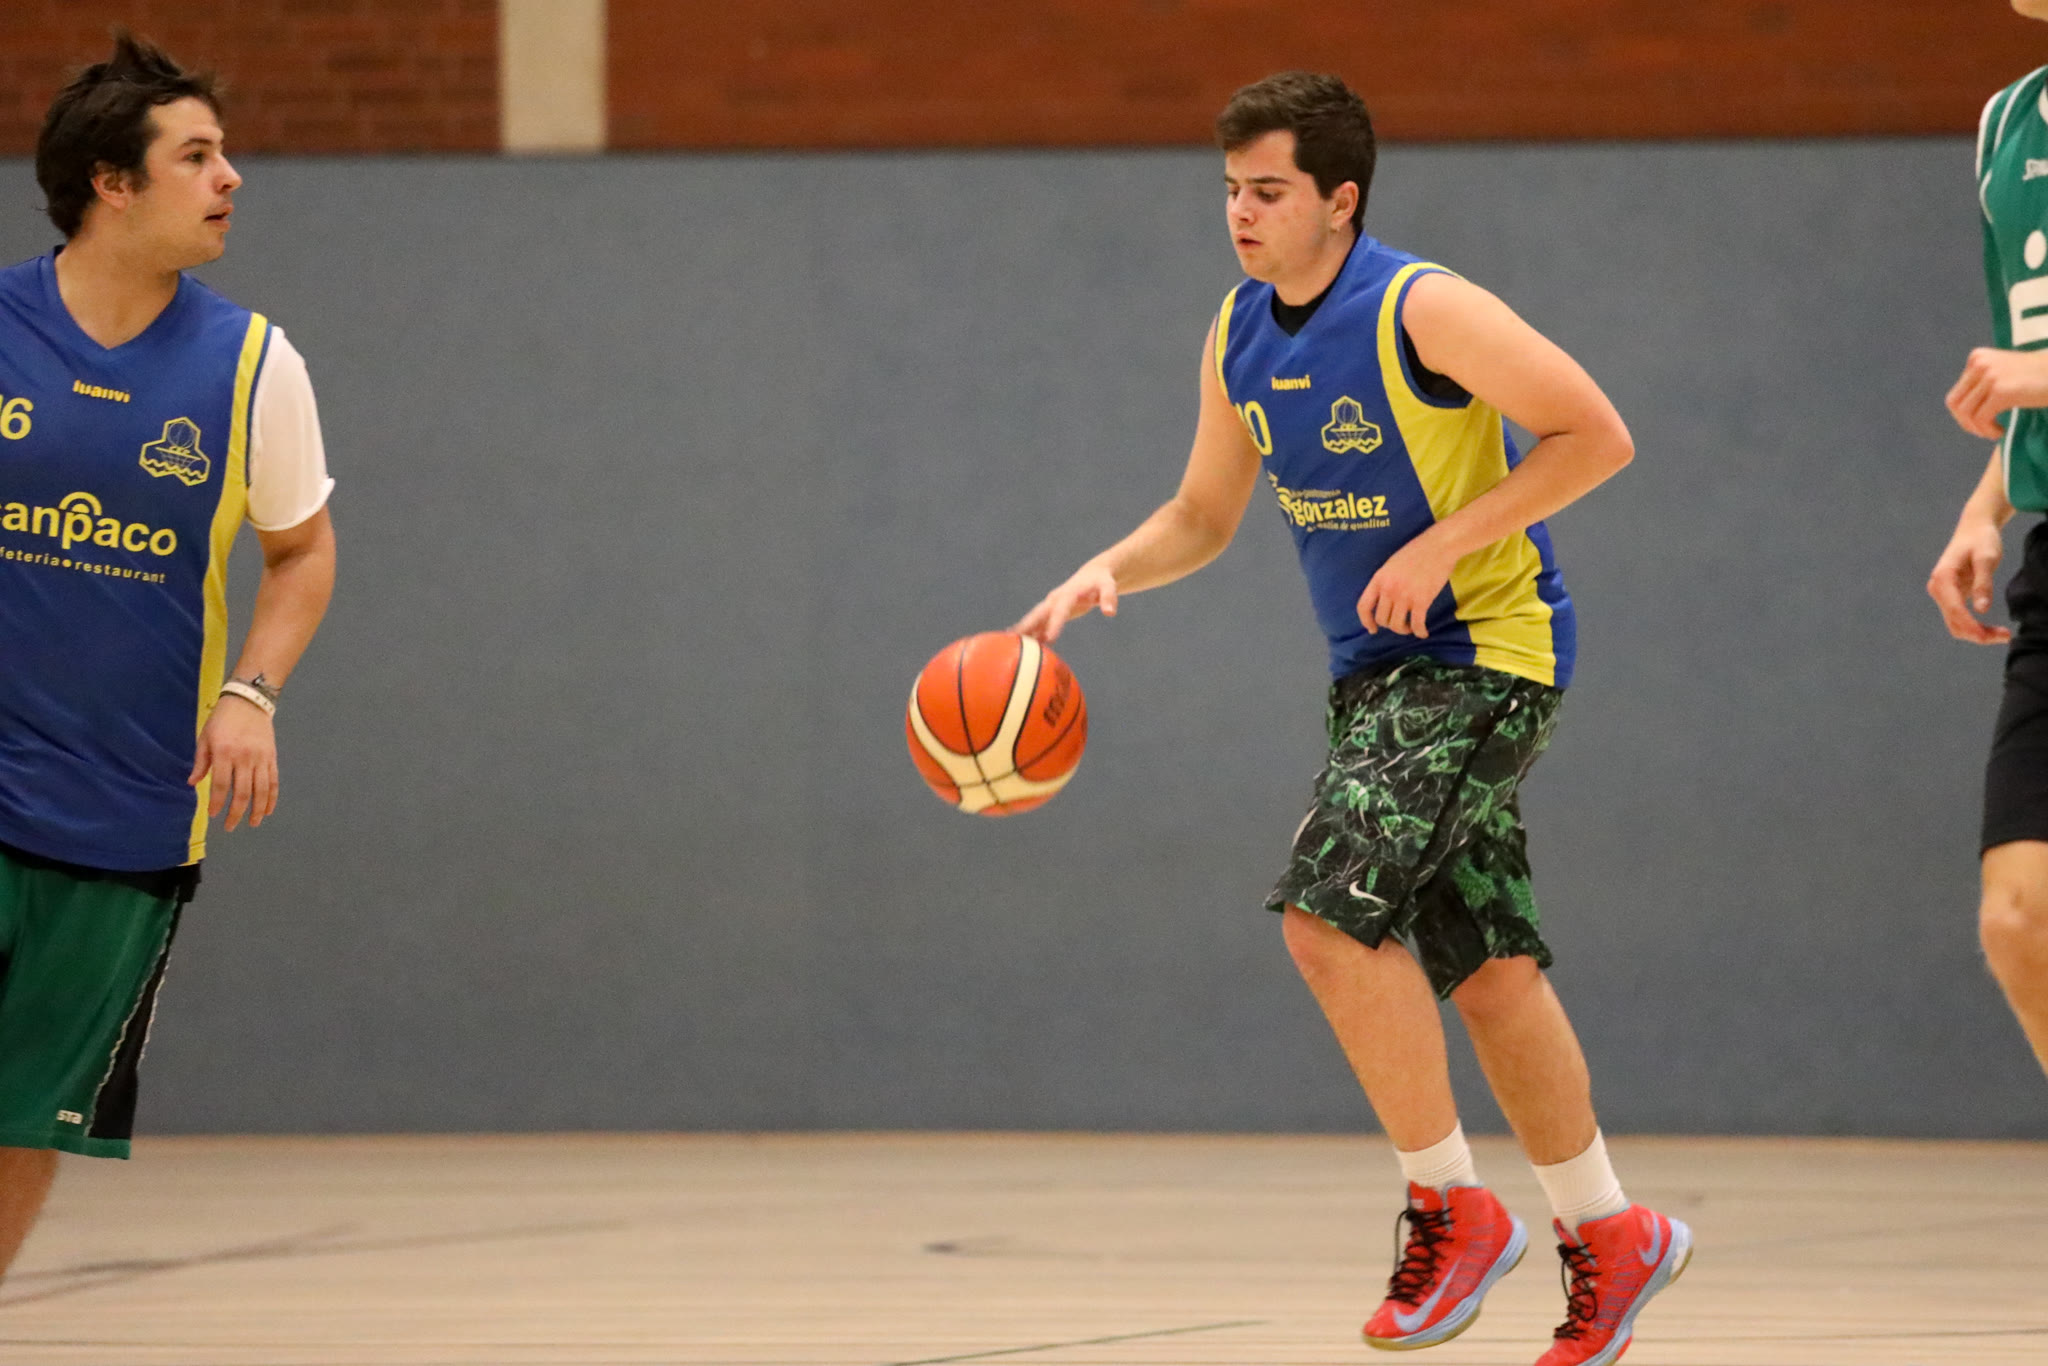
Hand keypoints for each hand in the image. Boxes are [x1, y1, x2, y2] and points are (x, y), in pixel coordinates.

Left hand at [188, 693, 278, 829]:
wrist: (249, 701)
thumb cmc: (222, 719)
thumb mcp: (205, 737)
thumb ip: (201, 761)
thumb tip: (193, 783)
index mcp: (224, 753)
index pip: (220, 784)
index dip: (216, 802)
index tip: (213, 814)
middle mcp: (244, 758)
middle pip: (242, 792)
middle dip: (236, 812)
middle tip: (230, 826)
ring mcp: (261, 759)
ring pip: (260, 790)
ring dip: (256, 809)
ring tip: (252, 823)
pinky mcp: (272, 758)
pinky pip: (273, 781)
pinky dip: (271, 798)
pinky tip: (267, 810)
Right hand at [1015, 562, 1118, 642]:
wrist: (1092, 575)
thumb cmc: (1101, 581)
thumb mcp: (1108, 586)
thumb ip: (1109, 597)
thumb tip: (1110, 612)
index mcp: (1067, 594)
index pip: (1060, 611)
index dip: (1055, 624)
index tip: (1049, 639)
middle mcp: (1055, 600)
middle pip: (1038, 614)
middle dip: (1027, 626)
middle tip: (1014, 639)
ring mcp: (1051, 605)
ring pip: (1034, 619)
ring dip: (1023, 631)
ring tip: (1008, 645)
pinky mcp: (1051, 612)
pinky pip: (1038, 624)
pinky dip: (1030, 634)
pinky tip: (1020, 647)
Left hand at [1358, 533, 1459, 636]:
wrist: (1438, 546)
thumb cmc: (1417, 551)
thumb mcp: (1392, 564)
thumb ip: (1385, 581)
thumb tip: (1384, 599)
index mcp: (1379, 579)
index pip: (1363, 606)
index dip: (1366, 621)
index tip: (1372, 629)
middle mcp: (1388, 589)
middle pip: (1382, 619)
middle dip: (1389, 625)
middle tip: (1399, 623)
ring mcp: (1404, 596)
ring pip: (1397, 625)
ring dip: (1403, 630)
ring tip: (1409, 627)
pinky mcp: (1422, 601)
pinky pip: (1417, 624)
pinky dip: (1420, 632)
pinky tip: (1423, 633)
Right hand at [1928, 517, 2011, 644]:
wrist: (1974, 528)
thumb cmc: (1981, 540)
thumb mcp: (1986, 558)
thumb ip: (1983, 583)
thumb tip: (1981, 610)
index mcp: (1943, 579)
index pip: (1956, 611)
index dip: (1974, 627)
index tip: (1995, 637)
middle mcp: (1937, 589)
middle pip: (1954, 622)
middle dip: (1977, 634)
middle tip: (2006, 637)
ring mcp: (1942, 595)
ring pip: (1956, 624)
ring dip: (1977, 634)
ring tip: (2002, 635)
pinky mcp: (1950, 597)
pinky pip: (1960, 619)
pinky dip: (1975, 628)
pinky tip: (1992, 629)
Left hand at [1946, 348, 2047, 438]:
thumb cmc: (2036, 377)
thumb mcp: (2003, 372)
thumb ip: (1981, 383)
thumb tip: (1958, 410)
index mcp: (1977, 357)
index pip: (1956, 394)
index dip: (1965, 414)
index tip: (1982, 423)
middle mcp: (1980, 364)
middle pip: (1955, 404)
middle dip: (1966, 423)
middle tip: (1984, 431)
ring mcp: (1990, 376)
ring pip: (1966, 413)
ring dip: (1978, 429)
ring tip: (1994, 432)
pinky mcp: (2001, 391)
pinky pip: (1981, 419)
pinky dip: (1988, 431)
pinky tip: (2001, 432)